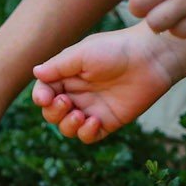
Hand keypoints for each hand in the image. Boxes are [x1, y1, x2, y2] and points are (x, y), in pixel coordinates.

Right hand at [31, 26, 185, 142]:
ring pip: (68, 127)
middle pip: (52, 112)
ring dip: (67, 125)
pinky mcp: (109, 121)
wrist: (150, 58)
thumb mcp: (82, 53)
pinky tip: (93, 121)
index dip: (41, 96)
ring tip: (79, 114)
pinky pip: (89, 136)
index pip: (45, 90)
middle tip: (65, 102)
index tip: (45, 97)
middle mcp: (78, 92)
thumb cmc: (115, 49)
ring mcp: (93, 108)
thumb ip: (58, 66)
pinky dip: (86, 133)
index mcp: (69, 74)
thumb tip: (35, 72)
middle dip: (53, 112)